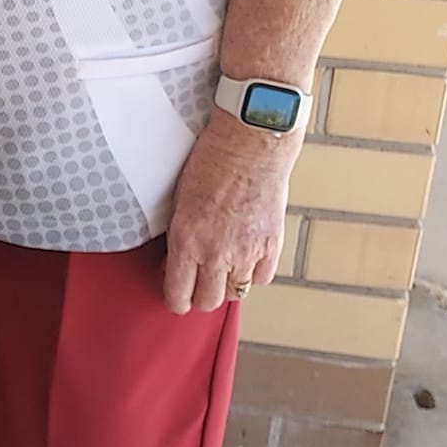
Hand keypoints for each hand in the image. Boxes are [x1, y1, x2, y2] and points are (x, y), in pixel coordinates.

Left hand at [162, 109, 299, 312]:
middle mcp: (216, 253)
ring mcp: (246, 252)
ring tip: (221, 268)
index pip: (178, 294)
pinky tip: (245, 258)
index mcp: (186, 239)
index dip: (175, 300)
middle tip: (197, 284)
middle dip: (200, 297)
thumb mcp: (179, 199)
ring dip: (226, 284)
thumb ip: (179, 234)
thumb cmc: (209, 162)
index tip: (175, 298)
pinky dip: (252, 273)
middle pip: (208, 301)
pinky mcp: (271, 247)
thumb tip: (175, 260)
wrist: (248, 145)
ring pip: (235, 293)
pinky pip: (261, 278)